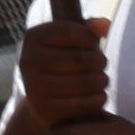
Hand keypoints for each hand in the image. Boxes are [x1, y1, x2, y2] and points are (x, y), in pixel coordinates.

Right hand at [11, 15, 113, 129]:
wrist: (41, 102)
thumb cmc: (61, 64)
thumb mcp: (71, 42)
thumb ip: (89, 30)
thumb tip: (105, 24)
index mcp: (33, 37)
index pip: (73, 32)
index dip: (90, 40)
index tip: (92, 46)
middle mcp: (28, 61)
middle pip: (82, 59)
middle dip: (100, 62)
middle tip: (101, 66)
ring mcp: (35, 87)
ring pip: (87, 82)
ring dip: (102, 81)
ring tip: (101, 80)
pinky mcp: (45, 110)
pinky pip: (86, 103)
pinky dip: (99, 99)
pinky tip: (96, 96)